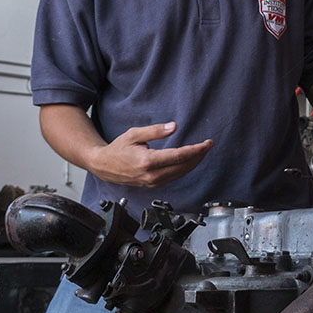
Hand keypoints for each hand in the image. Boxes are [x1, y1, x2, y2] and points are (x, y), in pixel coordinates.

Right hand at [88, 122, 212, 187]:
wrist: (104, 166)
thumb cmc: (118, 149)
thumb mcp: (134, 134)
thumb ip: (155, 130)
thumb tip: (174, 126)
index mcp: (147, 162)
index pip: (178, 157)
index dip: (195, 150)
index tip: (206, 144)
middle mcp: (152, 175)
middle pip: (183, 167)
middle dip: (199, 156)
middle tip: (209, 145)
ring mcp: (153, 183)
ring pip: (181, 174)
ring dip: (194, 163)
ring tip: (203, 151)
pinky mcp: (154, 185)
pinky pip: (174, 177)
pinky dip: (185, 168)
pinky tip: (191, 160)